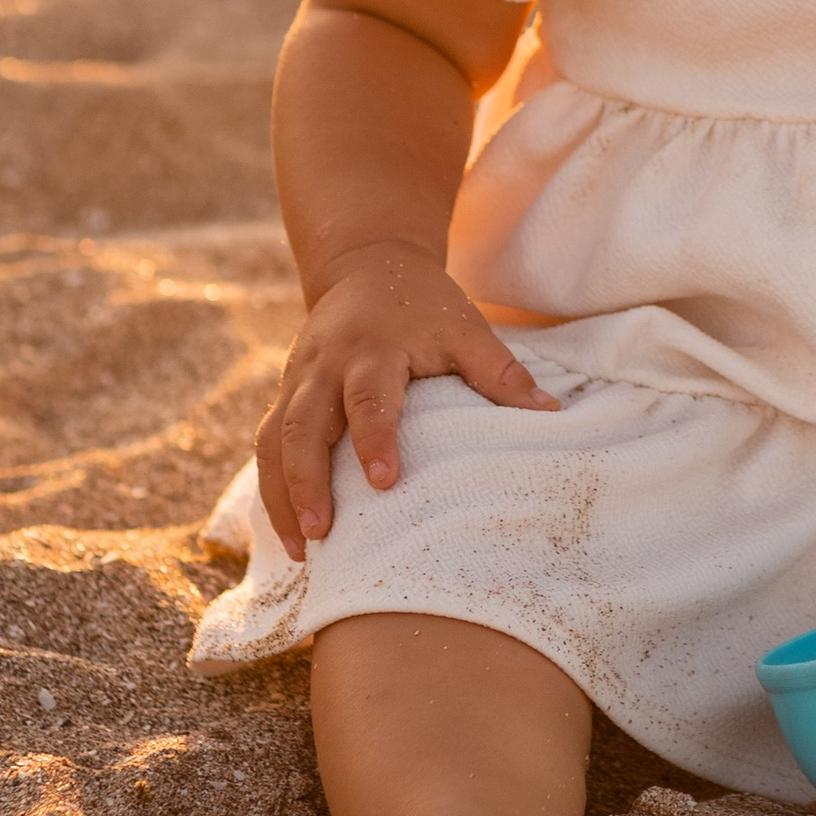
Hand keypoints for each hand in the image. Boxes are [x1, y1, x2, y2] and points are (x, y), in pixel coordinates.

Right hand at [255, 239, 554, 558]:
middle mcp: (324, 367)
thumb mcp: (465, 326)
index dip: (374, 439)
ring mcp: (296, 381)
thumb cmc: (423, 303)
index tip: (383, 481)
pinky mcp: (284, 394)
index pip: (369, 398)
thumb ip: (500, 371)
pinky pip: (266, 444)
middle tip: (321, 532)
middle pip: (300, 425)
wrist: (367, 265)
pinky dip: (272, 488)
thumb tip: (549, 412)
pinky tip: (288, 530)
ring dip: (281, 496)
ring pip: (272, 440)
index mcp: (371, 349)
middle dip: (306, 482)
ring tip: (301, 549)